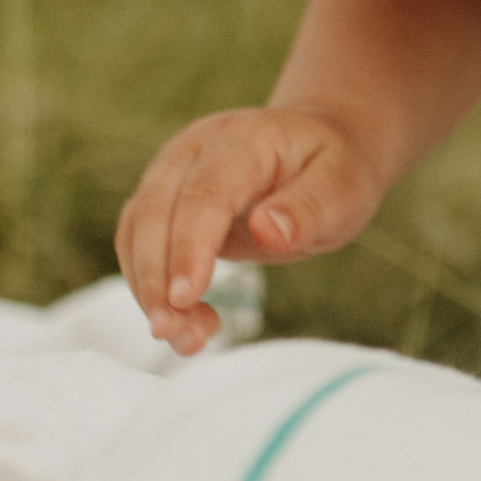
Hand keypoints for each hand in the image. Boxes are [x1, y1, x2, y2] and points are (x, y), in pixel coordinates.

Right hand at [115, 102, 386, 354]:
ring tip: (184, 339)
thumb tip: (268, 231)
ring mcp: (173, 174)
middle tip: (170, 332)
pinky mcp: (166, 203)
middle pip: (154, 213)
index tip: (186, 298)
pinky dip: (153, 286)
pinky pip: (142, 245)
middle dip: (155, 277)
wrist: (324, 145)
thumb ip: (309, 207)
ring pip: (138, 232)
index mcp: (239, 142)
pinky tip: (184, 322)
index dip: (189, 248)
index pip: (203, 196)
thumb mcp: (343, 186)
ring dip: (149, 289)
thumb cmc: (335, 169)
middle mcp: (194, 151)